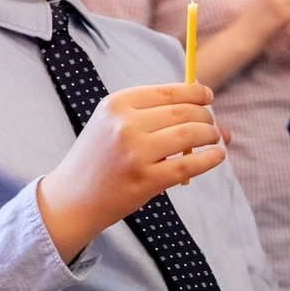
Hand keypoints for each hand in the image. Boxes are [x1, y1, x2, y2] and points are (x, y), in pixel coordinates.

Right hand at [34, 82, 223, 262]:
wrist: (72, 199)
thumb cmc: (97, 159)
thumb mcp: (110, 124)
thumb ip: (148, 113)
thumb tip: (201, 105)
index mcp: (116, 104)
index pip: (167, 92)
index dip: (193, 93)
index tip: (207, 96)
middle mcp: (125, 124)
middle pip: (182, 112)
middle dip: (205, 116)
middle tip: (212, 125)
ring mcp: (136, 153)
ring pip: (190, 134)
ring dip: (210, 135)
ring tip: (214, 139)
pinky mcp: (146, 179)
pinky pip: (189, 165)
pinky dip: (209, 159)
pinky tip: (216, 156)